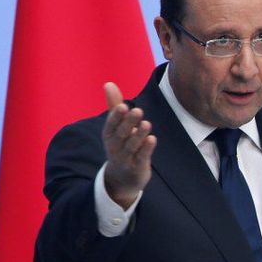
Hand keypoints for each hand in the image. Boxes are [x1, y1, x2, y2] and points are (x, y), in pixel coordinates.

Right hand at [102, 82, 156, 208]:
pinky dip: (146, 149)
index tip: (123, 105)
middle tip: (137, 110)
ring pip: (132, 146)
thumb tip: (108, 83)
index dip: (116, 116)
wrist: (122, 178)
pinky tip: (152, 139)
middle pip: (121, 134)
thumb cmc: (120, 145)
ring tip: (146, 123)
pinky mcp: (137, 167)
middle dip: (128, 123)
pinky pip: (142, 157)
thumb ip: (114, 105)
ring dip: (139, 135)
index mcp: (109, 135)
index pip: (111, 125)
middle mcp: (115, 147)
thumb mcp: (116, 127)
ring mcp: (126, 158)